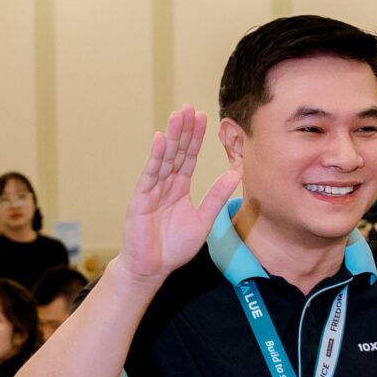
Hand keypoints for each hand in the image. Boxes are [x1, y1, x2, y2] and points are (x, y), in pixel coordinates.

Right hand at [120, 108, 239, 284]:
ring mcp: (152, 190)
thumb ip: (217, 197)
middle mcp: (165, 185)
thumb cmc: (174, 247)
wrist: (152, 269)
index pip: (189, 157)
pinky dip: (155, 157)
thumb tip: (235, 174)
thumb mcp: (203, 220)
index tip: (204, 118)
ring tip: (178, 115)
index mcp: (179, 188)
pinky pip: (150, 174)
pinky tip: (161, 140)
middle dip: (184, 130)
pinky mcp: (140, 199)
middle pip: (176, 152)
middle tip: (191, 108)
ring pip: (164, 158)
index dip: (196, 138)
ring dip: (172, 136)